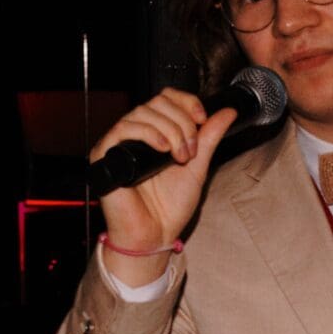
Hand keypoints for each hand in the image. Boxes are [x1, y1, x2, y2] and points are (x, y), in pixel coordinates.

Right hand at [90, 88, 238, 283]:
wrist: (155, 235)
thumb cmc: (170, 207)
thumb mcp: (198, 165)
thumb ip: (210, 137)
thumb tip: (227, 112)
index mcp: (155, 133)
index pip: (166, 98)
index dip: (186, 102)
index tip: (202, 118)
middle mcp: (135, 134)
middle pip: (157, 102)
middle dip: (182, 123)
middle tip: (190, 151)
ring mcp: (119, 143)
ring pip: (143, 112)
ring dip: (170, 131)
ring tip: (180, 157)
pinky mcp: (104, 154)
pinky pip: (123, 128)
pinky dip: (148, 133)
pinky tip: (162, 149)